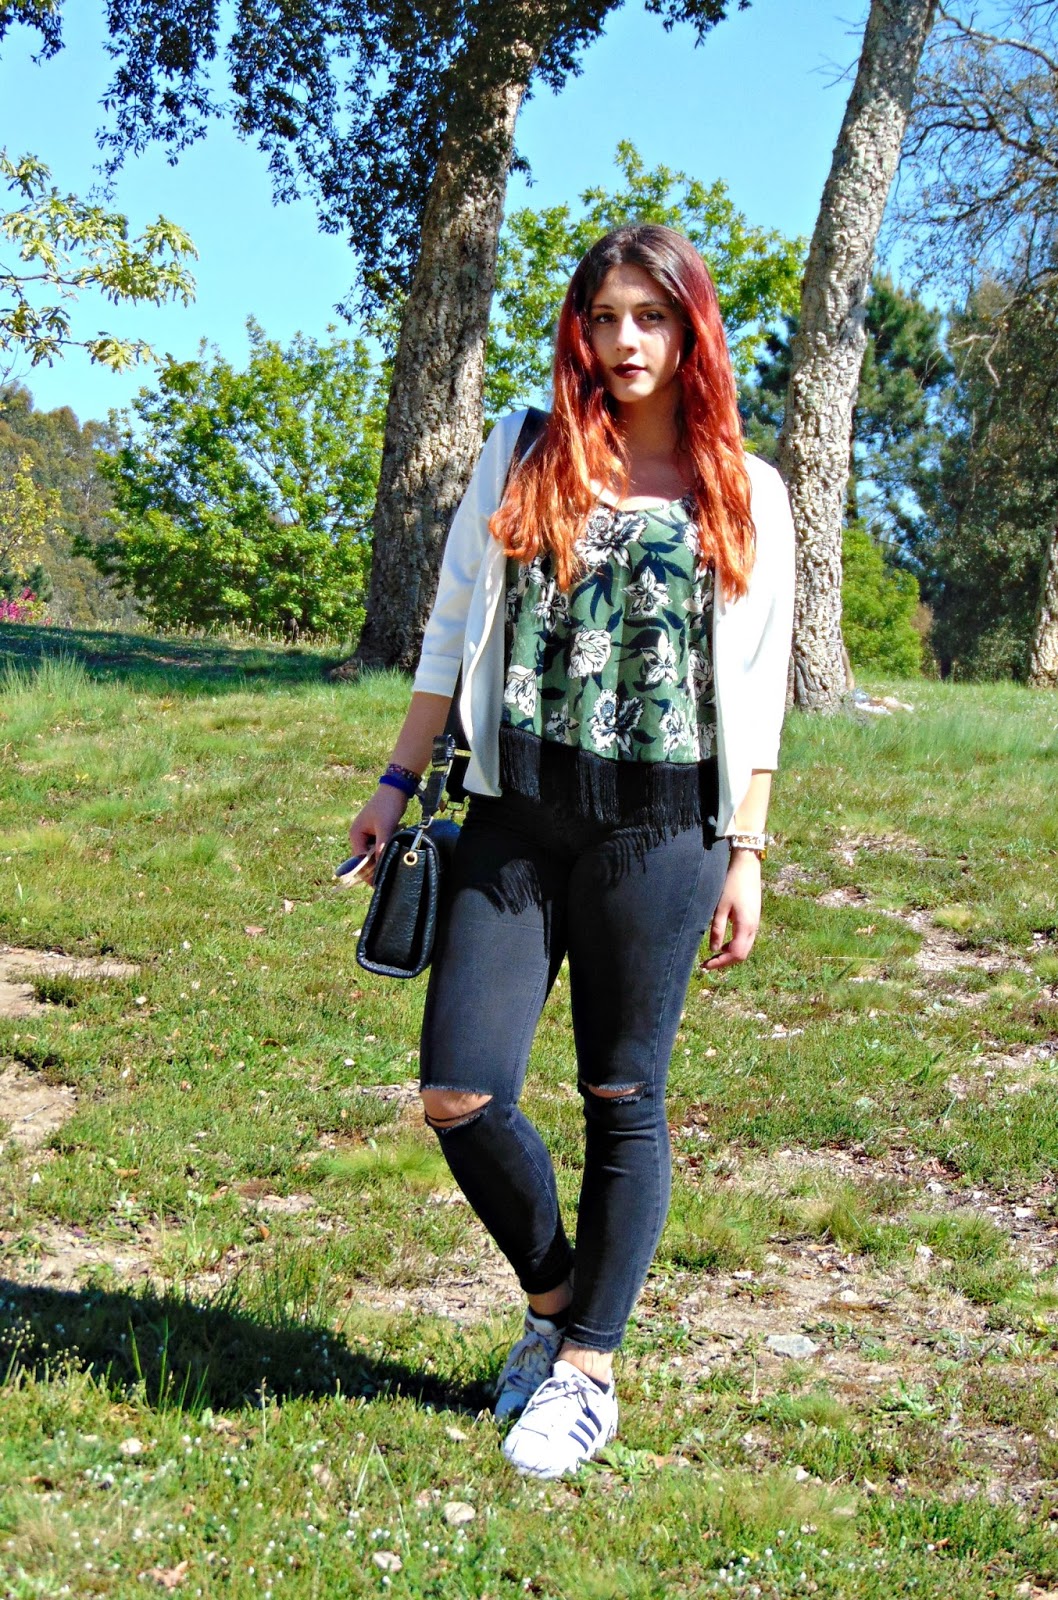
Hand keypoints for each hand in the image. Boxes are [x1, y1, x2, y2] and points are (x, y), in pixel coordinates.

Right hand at [348, 784, 409, 885]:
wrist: (396, 789)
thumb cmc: (388, 806)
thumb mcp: (385, 826)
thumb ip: (382, 845)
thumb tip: (381, 864)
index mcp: (355, 834)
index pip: (359, 859)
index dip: (368, 871)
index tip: (379, 882)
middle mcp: (359, 836)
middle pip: (365, 859)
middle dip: (375, 867)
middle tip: (388, 878)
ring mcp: (367, 834)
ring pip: (373, 854)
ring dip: (382, 859)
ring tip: (392, 868)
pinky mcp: (377, 833)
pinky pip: (380, 848)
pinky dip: (386, 851)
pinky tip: (395, 855)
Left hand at [701, 849, 761, 970]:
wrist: (747, 866)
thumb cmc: (732, 884)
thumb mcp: (720, 907)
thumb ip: (717, 928)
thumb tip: (713, 949)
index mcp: (746, 926)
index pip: (735, 954)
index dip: (720, 963)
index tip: (705, 965)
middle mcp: (754, 927)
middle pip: (741, 955)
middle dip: (725, 962)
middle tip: (708, 963)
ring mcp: (756, 923)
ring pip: (745, 947)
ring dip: (730, 954)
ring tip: (713, 954)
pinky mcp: (754, 918)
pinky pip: (746, 939)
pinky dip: (734, 945)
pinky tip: (723, 942)